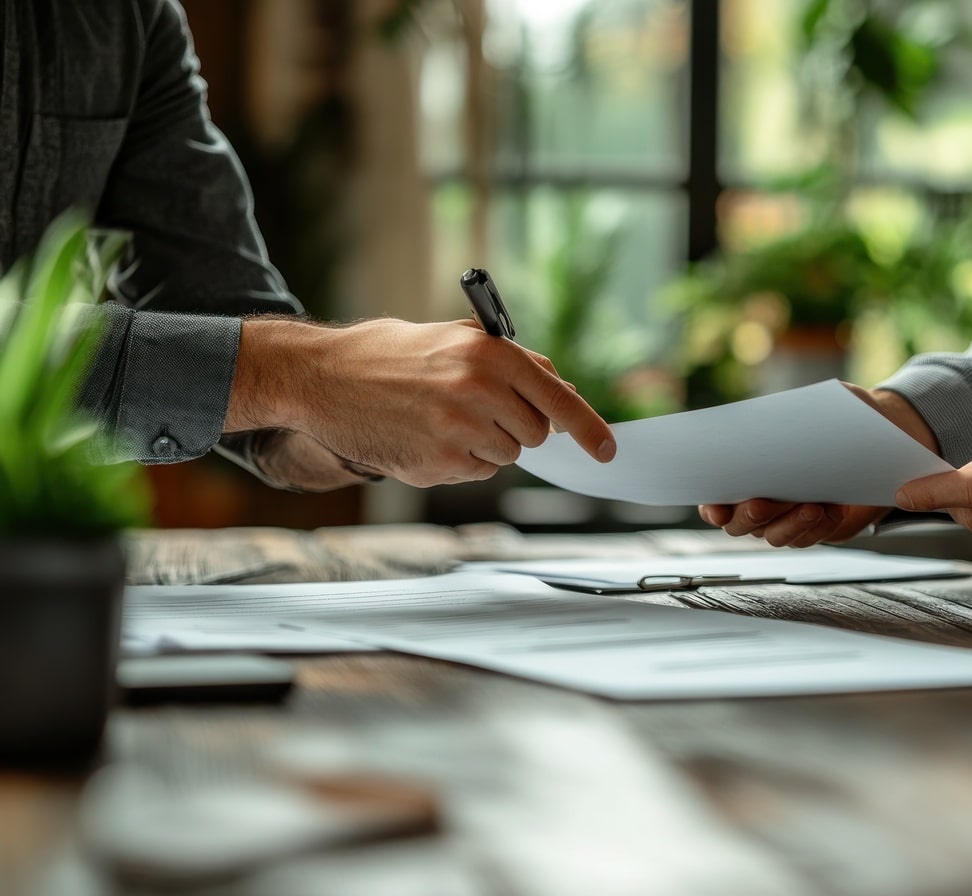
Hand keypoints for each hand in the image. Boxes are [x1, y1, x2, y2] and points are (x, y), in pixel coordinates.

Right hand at [226, 317, 616, 487]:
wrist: (319, 377)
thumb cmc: (386, 354)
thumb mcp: (452, 338)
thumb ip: (508, 361)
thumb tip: (560, 386)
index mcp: (488, 353)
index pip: (557, 397)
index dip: (589, 428)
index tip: (608, 450)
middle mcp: (479, 390)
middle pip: (535, 434)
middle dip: (516, 428)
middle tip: (478, 411)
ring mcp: (458, 430)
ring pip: (505, 456)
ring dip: (485, 445)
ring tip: (441, 419)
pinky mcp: (437, 462)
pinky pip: (474, 472)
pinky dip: (459, 462)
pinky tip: (424, 436)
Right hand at [698, 384, 938, 547]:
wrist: (883, 433)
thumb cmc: (841, 416)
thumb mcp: (817, 405)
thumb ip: (790, 414)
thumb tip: (773, 420)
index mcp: (749, 474)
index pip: (717, 500)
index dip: (712, 507)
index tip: (715, 506)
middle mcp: (764, 501)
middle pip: (741, 525)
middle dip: (750, 515)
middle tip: (762, 501)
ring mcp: (790, 518)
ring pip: (775, 536)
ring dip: (788, 524)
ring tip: (809, 506)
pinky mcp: (820, 528)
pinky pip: (810, 538)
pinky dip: (816, 527)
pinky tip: (829, 510)